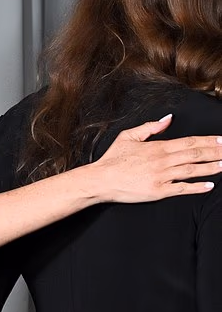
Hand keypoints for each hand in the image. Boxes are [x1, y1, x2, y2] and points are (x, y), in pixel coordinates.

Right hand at [91, 115, 221, 202]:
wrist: (100, 180)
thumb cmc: (112, 160)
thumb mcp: (128, 136)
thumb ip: (150, 127)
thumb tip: (168, 119)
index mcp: (158, 147)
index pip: (190, 142)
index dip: (208, 141)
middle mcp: (163, 161)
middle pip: (195, 154)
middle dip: (215, 152)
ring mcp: (162, 177)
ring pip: (192, 170)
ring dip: (211, 168)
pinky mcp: (158, 191)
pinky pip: (182, 189)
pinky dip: (197, 187)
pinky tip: (209, 186)